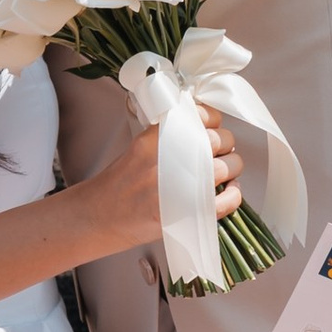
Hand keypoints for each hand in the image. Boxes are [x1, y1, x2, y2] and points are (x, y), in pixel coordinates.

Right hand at [85, 102, 241, 257]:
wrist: (98, 217)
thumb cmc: (117, 185)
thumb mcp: (139, 146)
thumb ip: (169, 136)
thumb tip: (204, 130)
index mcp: (159, 136)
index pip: (203, 115)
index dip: (213, 123)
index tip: (210, 130)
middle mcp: (173, 156)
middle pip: (222, 139)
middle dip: (225, 147)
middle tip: (217, 156)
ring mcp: (182, 184)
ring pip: (230, 167)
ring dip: (232, 171)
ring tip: (223, 177)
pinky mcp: (189, 212)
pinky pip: (227, 200)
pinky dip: (234, 197)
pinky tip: (229, 194)